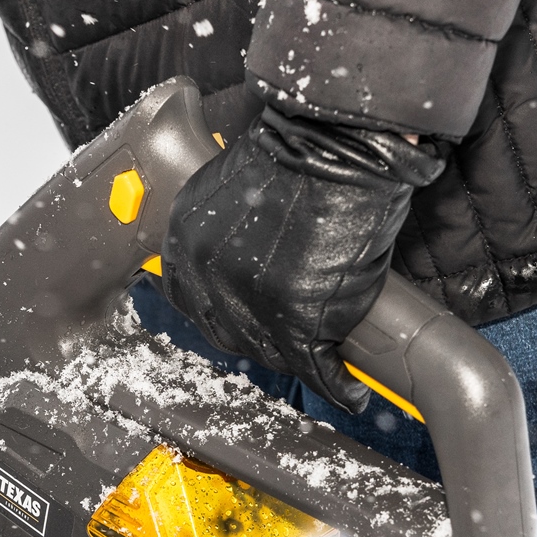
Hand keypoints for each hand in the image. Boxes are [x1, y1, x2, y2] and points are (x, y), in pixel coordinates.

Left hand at [162, 107, 444, 412]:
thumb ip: (223, 228)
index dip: (220, 313)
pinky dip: (337, 383)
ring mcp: (250, 301)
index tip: (241, 319)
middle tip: (288, 338)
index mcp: (185, 241)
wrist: (338, 146)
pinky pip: (316, 367)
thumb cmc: (297, 152)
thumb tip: (240, 258)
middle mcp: (209, 276)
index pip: (190, 301)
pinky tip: (351, 391)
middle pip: (229, 333)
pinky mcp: (297, 319)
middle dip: (259, 338)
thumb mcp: (231, 185)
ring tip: (323, 360)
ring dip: (299, 360)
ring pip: (271, 353)